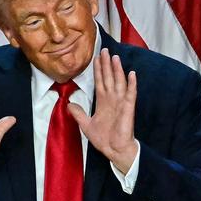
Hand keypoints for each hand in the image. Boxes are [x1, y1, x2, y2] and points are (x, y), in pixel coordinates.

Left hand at [68, 49, 137, 173]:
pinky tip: (131, 74)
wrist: (114, 150)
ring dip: (117, 70)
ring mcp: (121, 103)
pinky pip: (130, 94)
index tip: (96, 58)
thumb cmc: (104, 139)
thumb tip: (69, 104)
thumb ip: (78, 114)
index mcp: (103, 102)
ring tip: (115, 57)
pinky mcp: (127, 108)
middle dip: (106, 64)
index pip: (100, 81)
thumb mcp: (86, 125)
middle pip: (109, 78)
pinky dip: (131, 84)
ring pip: (118, 82)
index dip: (98, 70)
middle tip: (104, 50)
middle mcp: (112, 99)